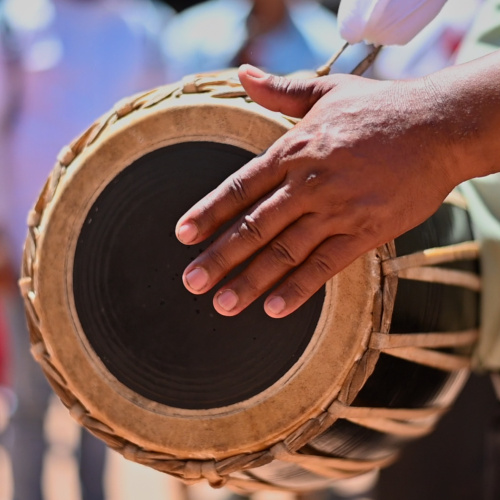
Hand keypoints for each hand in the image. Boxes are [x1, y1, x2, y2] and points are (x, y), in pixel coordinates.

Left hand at [175, 64, 464, 317]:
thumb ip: (281, 91)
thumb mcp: (326, 90)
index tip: (183, 234)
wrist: (438, 125)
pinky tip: (275, 309)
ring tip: (223, 305)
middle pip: (254, 225)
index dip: (208, 211)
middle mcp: (308, 183)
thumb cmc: (380, 108)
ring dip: (251, 280)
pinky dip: (299, 288)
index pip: (239, 186)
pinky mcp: (366, 232)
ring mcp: (336, 209)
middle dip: (219, 256)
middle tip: (191, 282)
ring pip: (284, 251)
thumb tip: (242, 73)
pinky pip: (326, 264)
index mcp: (293, 151)